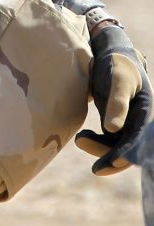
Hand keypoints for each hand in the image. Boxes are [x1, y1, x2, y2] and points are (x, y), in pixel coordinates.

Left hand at [75, 24, 152, 174]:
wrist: (110, 55)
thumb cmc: (118, 64)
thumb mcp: (119, 79)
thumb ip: (117, 102)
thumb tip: (113, 129)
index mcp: (146, 112)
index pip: (138, 139)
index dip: (128, 153)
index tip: (114, 163)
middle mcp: (138, 122)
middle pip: (127, 148)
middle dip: (112, 159)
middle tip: (96, 170)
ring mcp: (126, 123)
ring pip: (115, 146)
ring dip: (100, 150)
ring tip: (80, 140)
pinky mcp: (113, 122)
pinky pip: (106, 140)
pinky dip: (95, 142)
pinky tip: (82, 137)